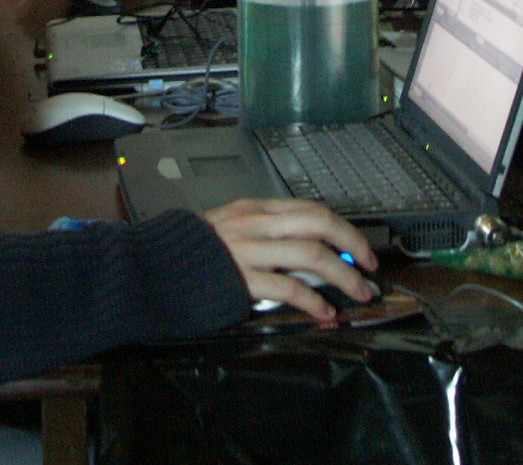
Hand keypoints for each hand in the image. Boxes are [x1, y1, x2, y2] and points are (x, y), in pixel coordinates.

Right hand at [204, 198, 376, 323]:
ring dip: (345, 276)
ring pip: (313, 254)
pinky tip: (324, 313)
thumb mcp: (228, 228)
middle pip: (320, 223)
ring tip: (359, 293)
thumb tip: (304, 249)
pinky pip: (291, 287)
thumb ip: (261, 232)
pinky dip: (315, 302)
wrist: (152, 268)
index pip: (310, 209)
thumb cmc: (190, 254)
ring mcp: (249, 250)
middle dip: (354, 244)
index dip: (342, 228)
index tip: (358, 246)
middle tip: (370, 266)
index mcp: (254, 209)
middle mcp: (255, 224)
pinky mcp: (243, 279)